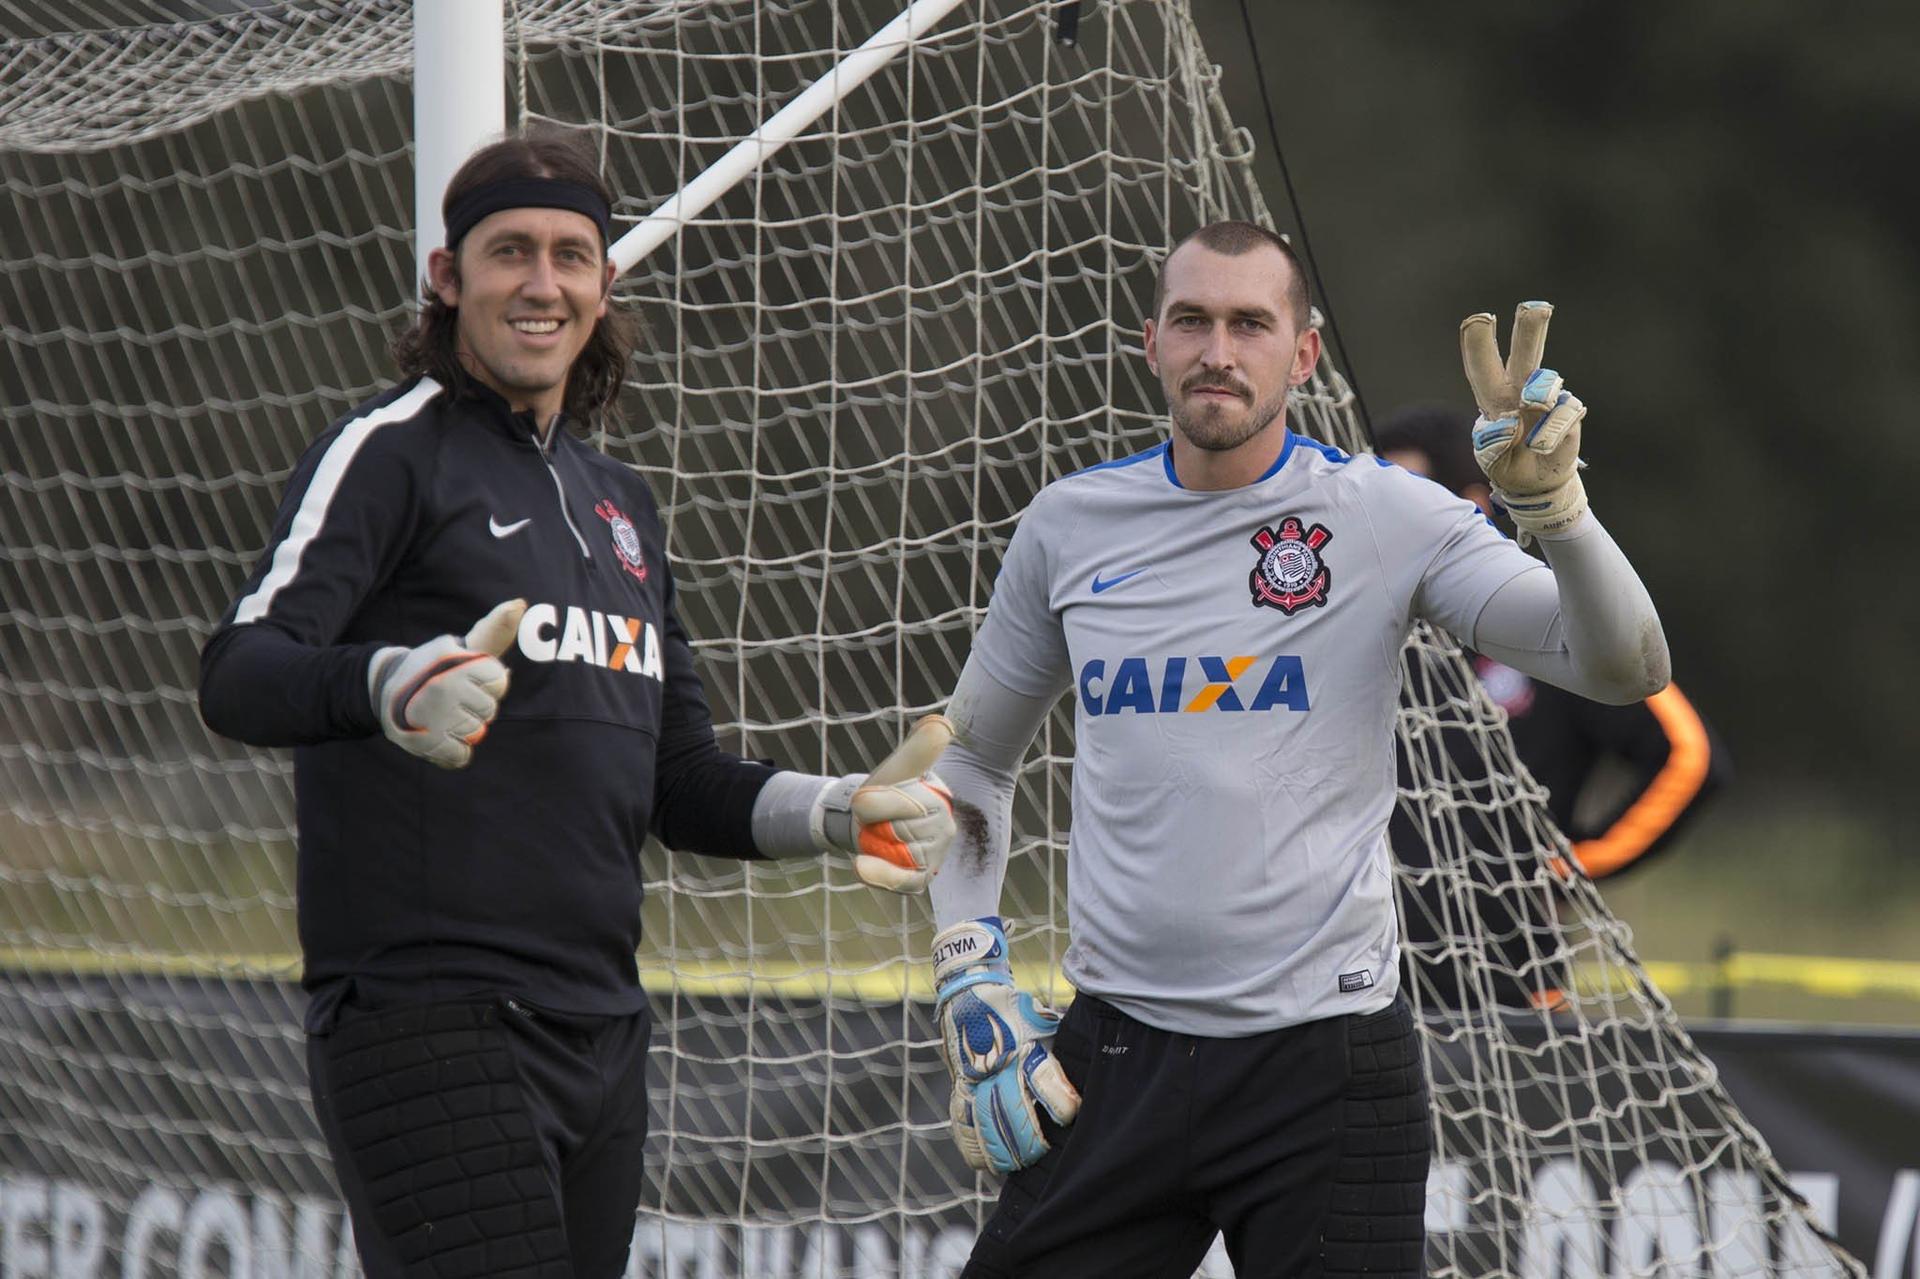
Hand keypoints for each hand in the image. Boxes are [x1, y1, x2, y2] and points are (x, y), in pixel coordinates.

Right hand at [368, 599, 525, 768]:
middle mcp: (446, 687)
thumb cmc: (433, 668)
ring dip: (463, 728)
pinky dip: (453, 752)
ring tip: (441, 715)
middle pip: (490, 710)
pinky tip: (439, 735)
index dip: (488, 684)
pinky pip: (461, 757)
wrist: (384, 690)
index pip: (499, 681)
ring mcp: (435, 716)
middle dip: (475, 707)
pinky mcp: (426, 743)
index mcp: (457, 662)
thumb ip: (494, 631)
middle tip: (449, 698)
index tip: (468, 679)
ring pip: (476, 733)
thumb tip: (521, 603)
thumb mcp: (460, 646)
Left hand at [814, 715, 955, 892]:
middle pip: (896, 829)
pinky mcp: (918, 878)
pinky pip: (902, 881)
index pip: (905, 805)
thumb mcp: (899, 768)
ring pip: (893, 851)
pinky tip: (861, 866)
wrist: (869, 821)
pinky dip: (881, 875)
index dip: (875, 803)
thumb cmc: (888, 790)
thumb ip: (918, 750)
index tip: (863, 800)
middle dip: (872, 822)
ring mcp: (932, 856)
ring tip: (875, 835)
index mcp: (940, 799)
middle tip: (874, 818)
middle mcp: (943, 830)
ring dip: (872, 842)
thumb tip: (941, 726)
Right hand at [933, 917, 1079, 1173]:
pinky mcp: (959, 1089)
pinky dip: (975, 1149)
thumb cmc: (1018, 1012)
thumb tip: (1097, 1078)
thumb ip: (1062, 1053)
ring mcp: (973, 1081)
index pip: (1047, 1084)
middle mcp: (998, 1067)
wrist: (969, 994)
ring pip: (986, 1129)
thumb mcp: (1045, 1024)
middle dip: (1031, 1143)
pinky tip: (988, 1162)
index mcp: (1026, 1048)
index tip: (1071, 1115)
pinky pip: (962, 1128)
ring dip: (1004, 1154)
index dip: (1063, 1106)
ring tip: (1019, 1164)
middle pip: (1014, 1118)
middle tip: (1044, 1151)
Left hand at [1460, 300, 1589, 540]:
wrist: (1536, 485)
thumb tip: (1509, 425)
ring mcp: (1549, 401)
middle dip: (1530, 328)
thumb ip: (1492, 444)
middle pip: (1526, 354)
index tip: (1478, 319)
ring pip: (1547, 381)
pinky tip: (1540, 446)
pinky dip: (1550, 433)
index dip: (1479, 343)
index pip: (1483, 367)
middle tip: (1534, 307)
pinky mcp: (1570, 416)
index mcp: (1494, 397)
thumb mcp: (1490, 458)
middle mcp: (1522, 391)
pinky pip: (1563, 416)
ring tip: (1530, 407)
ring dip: (1538, 393)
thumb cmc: (1508, 463)